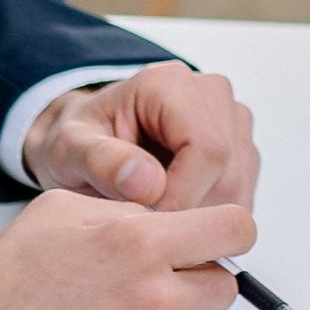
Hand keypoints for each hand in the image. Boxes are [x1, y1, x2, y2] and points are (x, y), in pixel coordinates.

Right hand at [0, 190, 255, 309]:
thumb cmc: (3, 283)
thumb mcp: (61, 211)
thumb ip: (128, 209)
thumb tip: (174, 219)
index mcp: (139, 244)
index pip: (237, 230)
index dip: (228, 233)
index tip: (215, 241)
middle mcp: (155, 300)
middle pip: (227, 286)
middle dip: (199, 280)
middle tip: (159, 285)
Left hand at [24, 63, 259, 212]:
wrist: (90, 139)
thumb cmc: (81, 142)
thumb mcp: (68, 150)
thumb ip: (101, 162)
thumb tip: (148, 184)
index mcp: (170, 85)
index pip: (207, 149)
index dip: (183, 195)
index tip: (146, 219)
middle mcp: (211, 94)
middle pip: (228, 171)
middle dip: (189, 212)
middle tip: (145, 224)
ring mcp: (232, 120)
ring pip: (239, 187)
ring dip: (200, 218)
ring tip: (153, 216)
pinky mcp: (241, 147)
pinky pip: (241, 194)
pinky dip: (209, 217)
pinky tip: (172, 212)